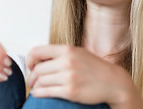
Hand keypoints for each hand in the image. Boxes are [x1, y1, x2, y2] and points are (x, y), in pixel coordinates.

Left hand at [26, 45, 142, 108]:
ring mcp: (69, 77)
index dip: (30, 59)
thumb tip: (40, 58)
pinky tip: (40, 93)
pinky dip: (39, 93)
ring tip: (37, 87)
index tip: (31, 65)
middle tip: (32, 80)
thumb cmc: (95, 68)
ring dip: (35, 86)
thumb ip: (61, 54)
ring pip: (40, 81)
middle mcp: (67, 62)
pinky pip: (46, 92)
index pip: (38, 51)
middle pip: (38, 69)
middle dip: (32, 76)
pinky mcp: (70, 91)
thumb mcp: (78, 53)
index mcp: (68, 50)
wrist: (112, 82)